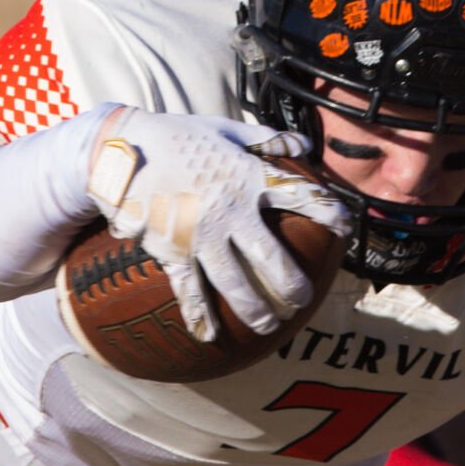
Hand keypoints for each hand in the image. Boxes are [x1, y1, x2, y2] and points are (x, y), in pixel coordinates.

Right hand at [85, 109, 350, 341]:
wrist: (119, 149)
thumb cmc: (176, 136)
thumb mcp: (224, 129)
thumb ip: (265, 139)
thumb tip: (302, 147)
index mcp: (248, 177)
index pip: (301, 197)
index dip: (329, 213)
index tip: (345, 229)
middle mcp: (230, 211)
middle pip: (272, 256)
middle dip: (292, 283)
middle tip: (302, 300)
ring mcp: (201, 235)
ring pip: (235, 282)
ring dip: (255, 309)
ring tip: (269, 326)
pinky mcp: (172, 250)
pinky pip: (188, 288)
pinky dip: (198, 314)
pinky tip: (209, 336)